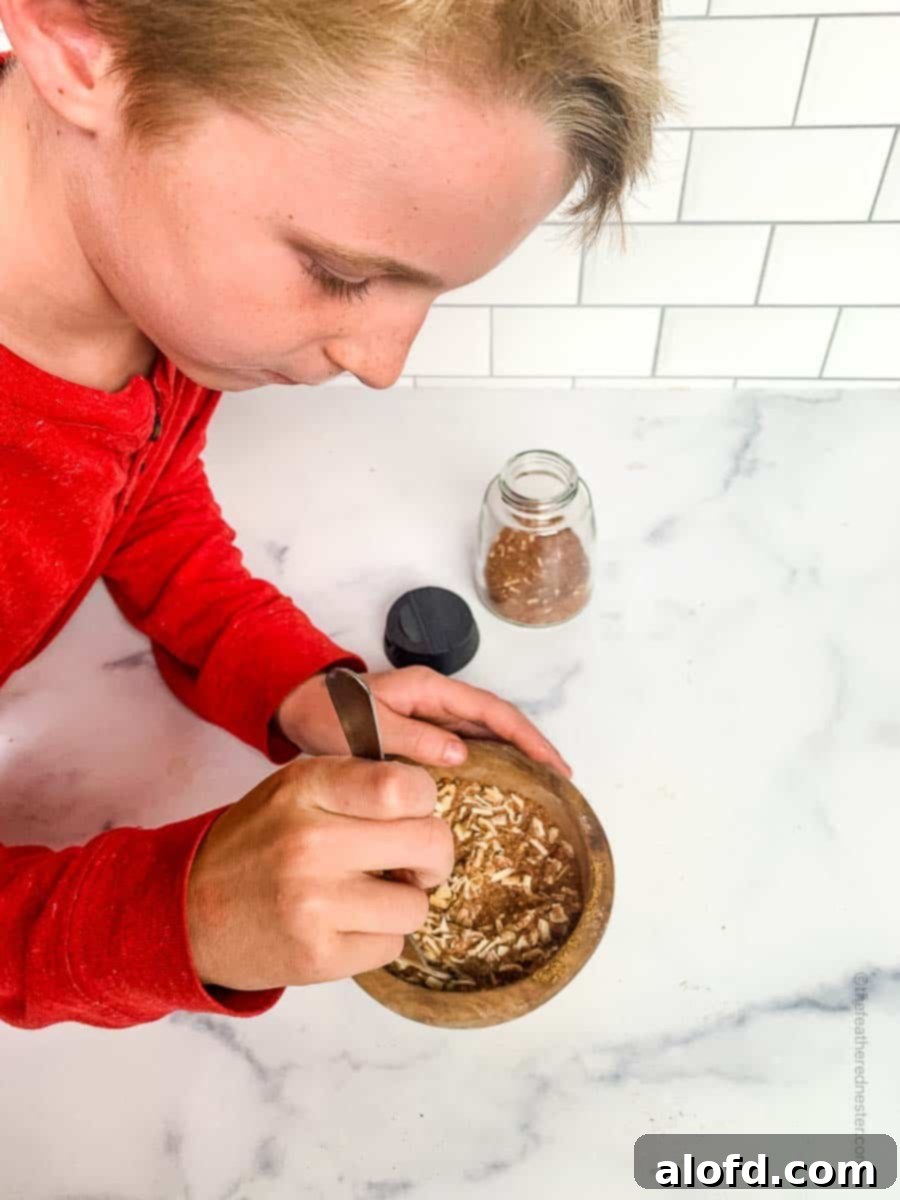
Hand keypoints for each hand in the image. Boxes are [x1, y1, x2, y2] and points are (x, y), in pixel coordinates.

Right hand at [187, 756, 452, 989]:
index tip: (413, 814)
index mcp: (307, 787)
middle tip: (413, 863)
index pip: (403, 786)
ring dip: (402, 904)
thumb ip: (358, 784)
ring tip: (365, 898)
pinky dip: (377, 938)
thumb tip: (432, 804)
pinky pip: (391, 946)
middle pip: (428, 842)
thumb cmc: (256, 844)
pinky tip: (342, 926)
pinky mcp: (317, 955)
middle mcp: (310, 841)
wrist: (185, 910)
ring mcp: (314, 902)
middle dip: (433, 857)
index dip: (425, 801)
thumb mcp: (294, 789)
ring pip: (417, 904)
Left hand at [277, 665, 572, 777]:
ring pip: (488, 733)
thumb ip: (412, 738)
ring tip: (543, 785)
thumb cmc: (329, 714)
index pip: (493, 711)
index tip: (554, 764)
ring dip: (517, 755)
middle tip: (562, 780)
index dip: (528, 737)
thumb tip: (462, 753)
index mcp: (430, 690)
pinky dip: (491, 762)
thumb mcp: (366, 727)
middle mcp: (438, 699)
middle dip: (533, 747)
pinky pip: (468, 745)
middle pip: (499, 721)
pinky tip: (501, 786)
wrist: (300, 707)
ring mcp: (433, 715)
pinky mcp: (424, 732)